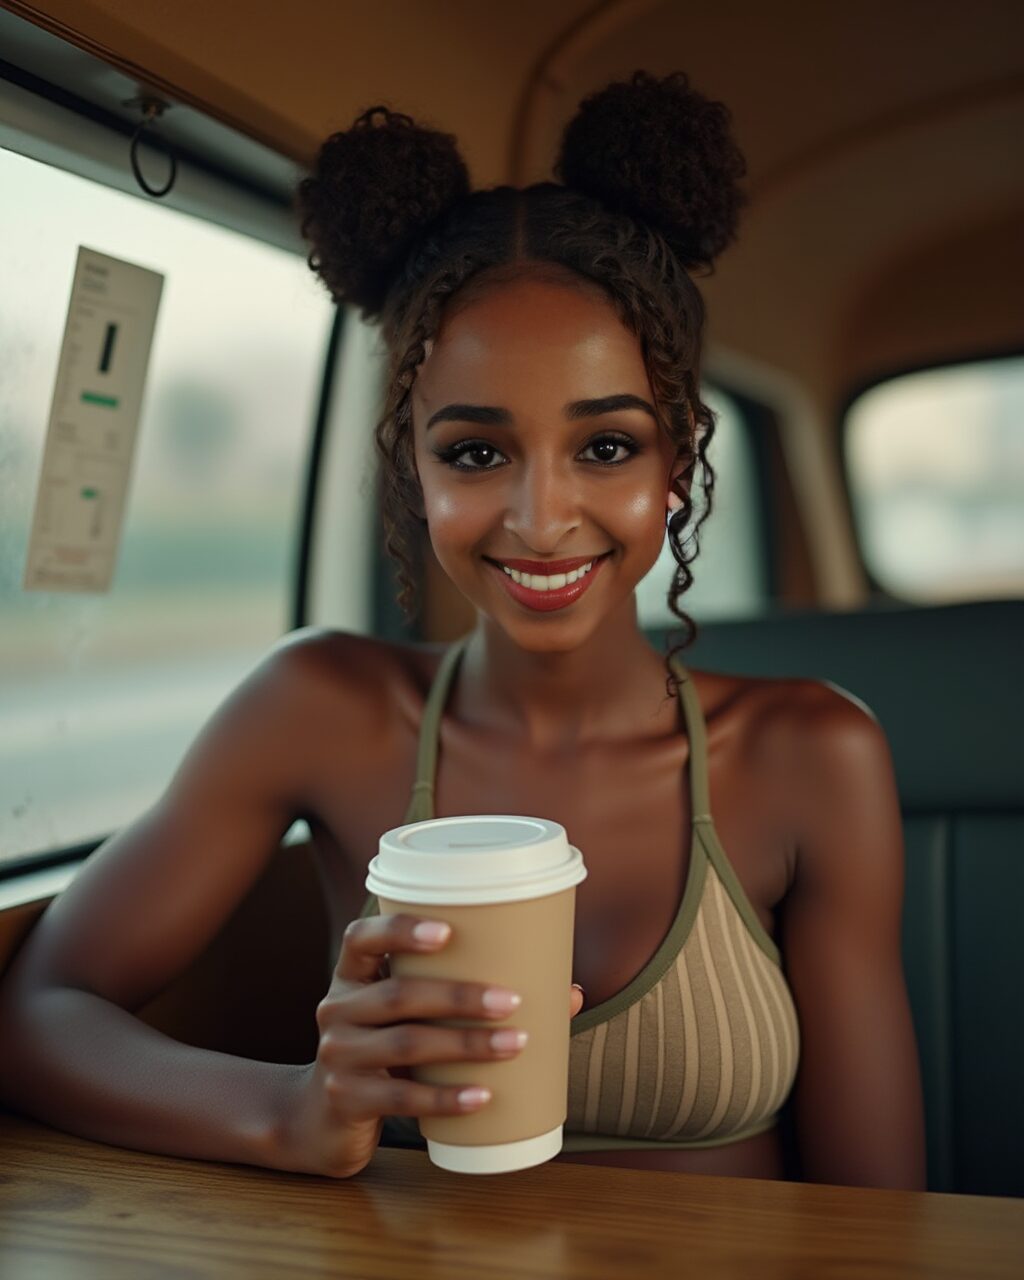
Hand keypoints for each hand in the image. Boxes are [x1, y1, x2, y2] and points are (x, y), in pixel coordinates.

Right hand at [274, 914, 579, 1177]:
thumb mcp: (409, 1018)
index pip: (361, 938)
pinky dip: (446, 1098)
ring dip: (465, 1044)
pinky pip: (401, 1097)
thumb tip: (570, 993)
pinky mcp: (346, 1100)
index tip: (449, 930)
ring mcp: (338, 1056)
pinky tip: (482, 1098)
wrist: (321, 1118)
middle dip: (459, 996)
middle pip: (398, 995)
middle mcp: (337, 1009)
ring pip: (405, 1044)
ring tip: (515, 1045)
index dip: (401, 929)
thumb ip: (469, 999)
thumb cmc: (386, 1050)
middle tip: (512, 1001)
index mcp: (352, 975)